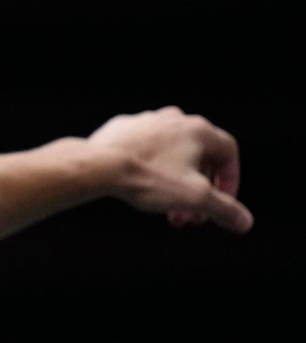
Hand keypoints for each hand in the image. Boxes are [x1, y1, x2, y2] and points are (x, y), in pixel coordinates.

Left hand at [87, 106, 253, 232]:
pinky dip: (150, 170)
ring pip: (171, 155)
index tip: (219, 205)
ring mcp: (147, 121)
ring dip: (175, 184)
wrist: (98, 165)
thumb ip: (224, 210)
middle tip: (188, 217)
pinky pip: (145, 152)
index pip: (229, 154)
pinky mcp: (123, 129)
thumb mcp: (194, 198)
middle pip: (199, 158)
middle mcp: (175, 119)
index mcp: (199, 130)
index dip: (230, 182)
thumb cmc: (147, 177)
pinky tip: (141, 188)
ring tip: (165, 209)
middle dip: (198, 192)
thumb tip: (243, 222)